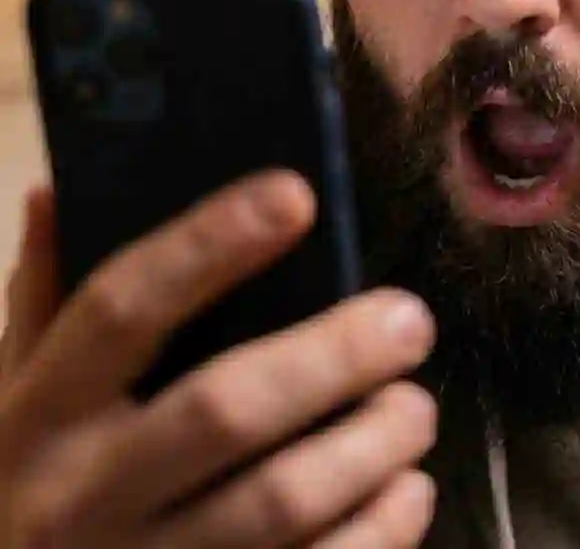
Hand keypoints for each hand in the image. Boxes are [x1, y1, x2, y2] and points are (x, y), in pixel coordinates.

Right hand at [0, 172, 437, 547]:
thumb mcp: (11, 395)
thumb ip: (42, 298)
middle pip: (226, 407)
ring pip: (281, 501)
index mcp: (40, 414)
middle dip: (337, 356)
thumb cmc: (28, 490)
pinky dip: (380, 530)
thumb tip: (58, 189)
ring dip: (372, 444)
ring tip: (415, 407)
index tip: (298, 194)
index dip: (210, 243)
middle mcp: (81, 495)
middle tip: (411, 320)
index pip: (125, 306)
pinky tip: (409, 490)